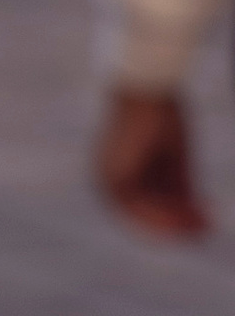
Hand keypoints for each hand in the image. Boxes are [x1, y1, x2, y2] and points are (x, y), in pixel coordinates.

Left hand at [94, 84, 209, 236]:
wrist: (148, 87)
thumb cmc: (161, 114)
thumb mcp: (176, 160)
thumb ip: (181, 190)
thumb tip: (198, 220)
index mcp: (119, 170)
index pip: (147, 207)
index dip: (176, 219)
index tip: (205, 222)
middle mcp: (108, 178)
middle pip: (145, 217)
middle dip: (177, 226)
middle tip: (208, 228)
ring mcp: (107, 179)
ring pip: (143, 218)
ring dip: (174, 225)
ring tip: (203, 224)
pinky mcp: (114, 178)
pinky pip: (140, 211)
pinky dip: (165, 218)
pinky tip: (187, 218)